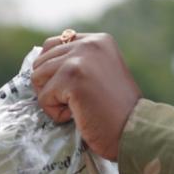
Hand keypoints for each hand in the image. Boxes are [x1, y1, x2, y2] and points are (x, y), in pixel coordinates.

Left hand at [30, 31, 142, 160]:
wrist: (136, 132)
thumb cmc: (118, 112)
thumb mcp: (100, 74)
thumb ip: (77, 61)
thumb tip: (39, 61)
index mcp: (99, 40)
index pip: (52, 45)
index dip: (53, 72)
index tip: (76, 89)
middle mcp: (90, 44)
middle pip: (41, 61)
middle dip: (53, 87)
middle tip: (80, 102)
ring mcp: (80, 59)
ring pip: (38, 78)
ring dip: (54, 100)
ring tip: (81, 107)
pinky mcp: (72, 77)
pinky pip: (43, 98)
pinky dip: (57, 114)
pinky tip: (80, 115)